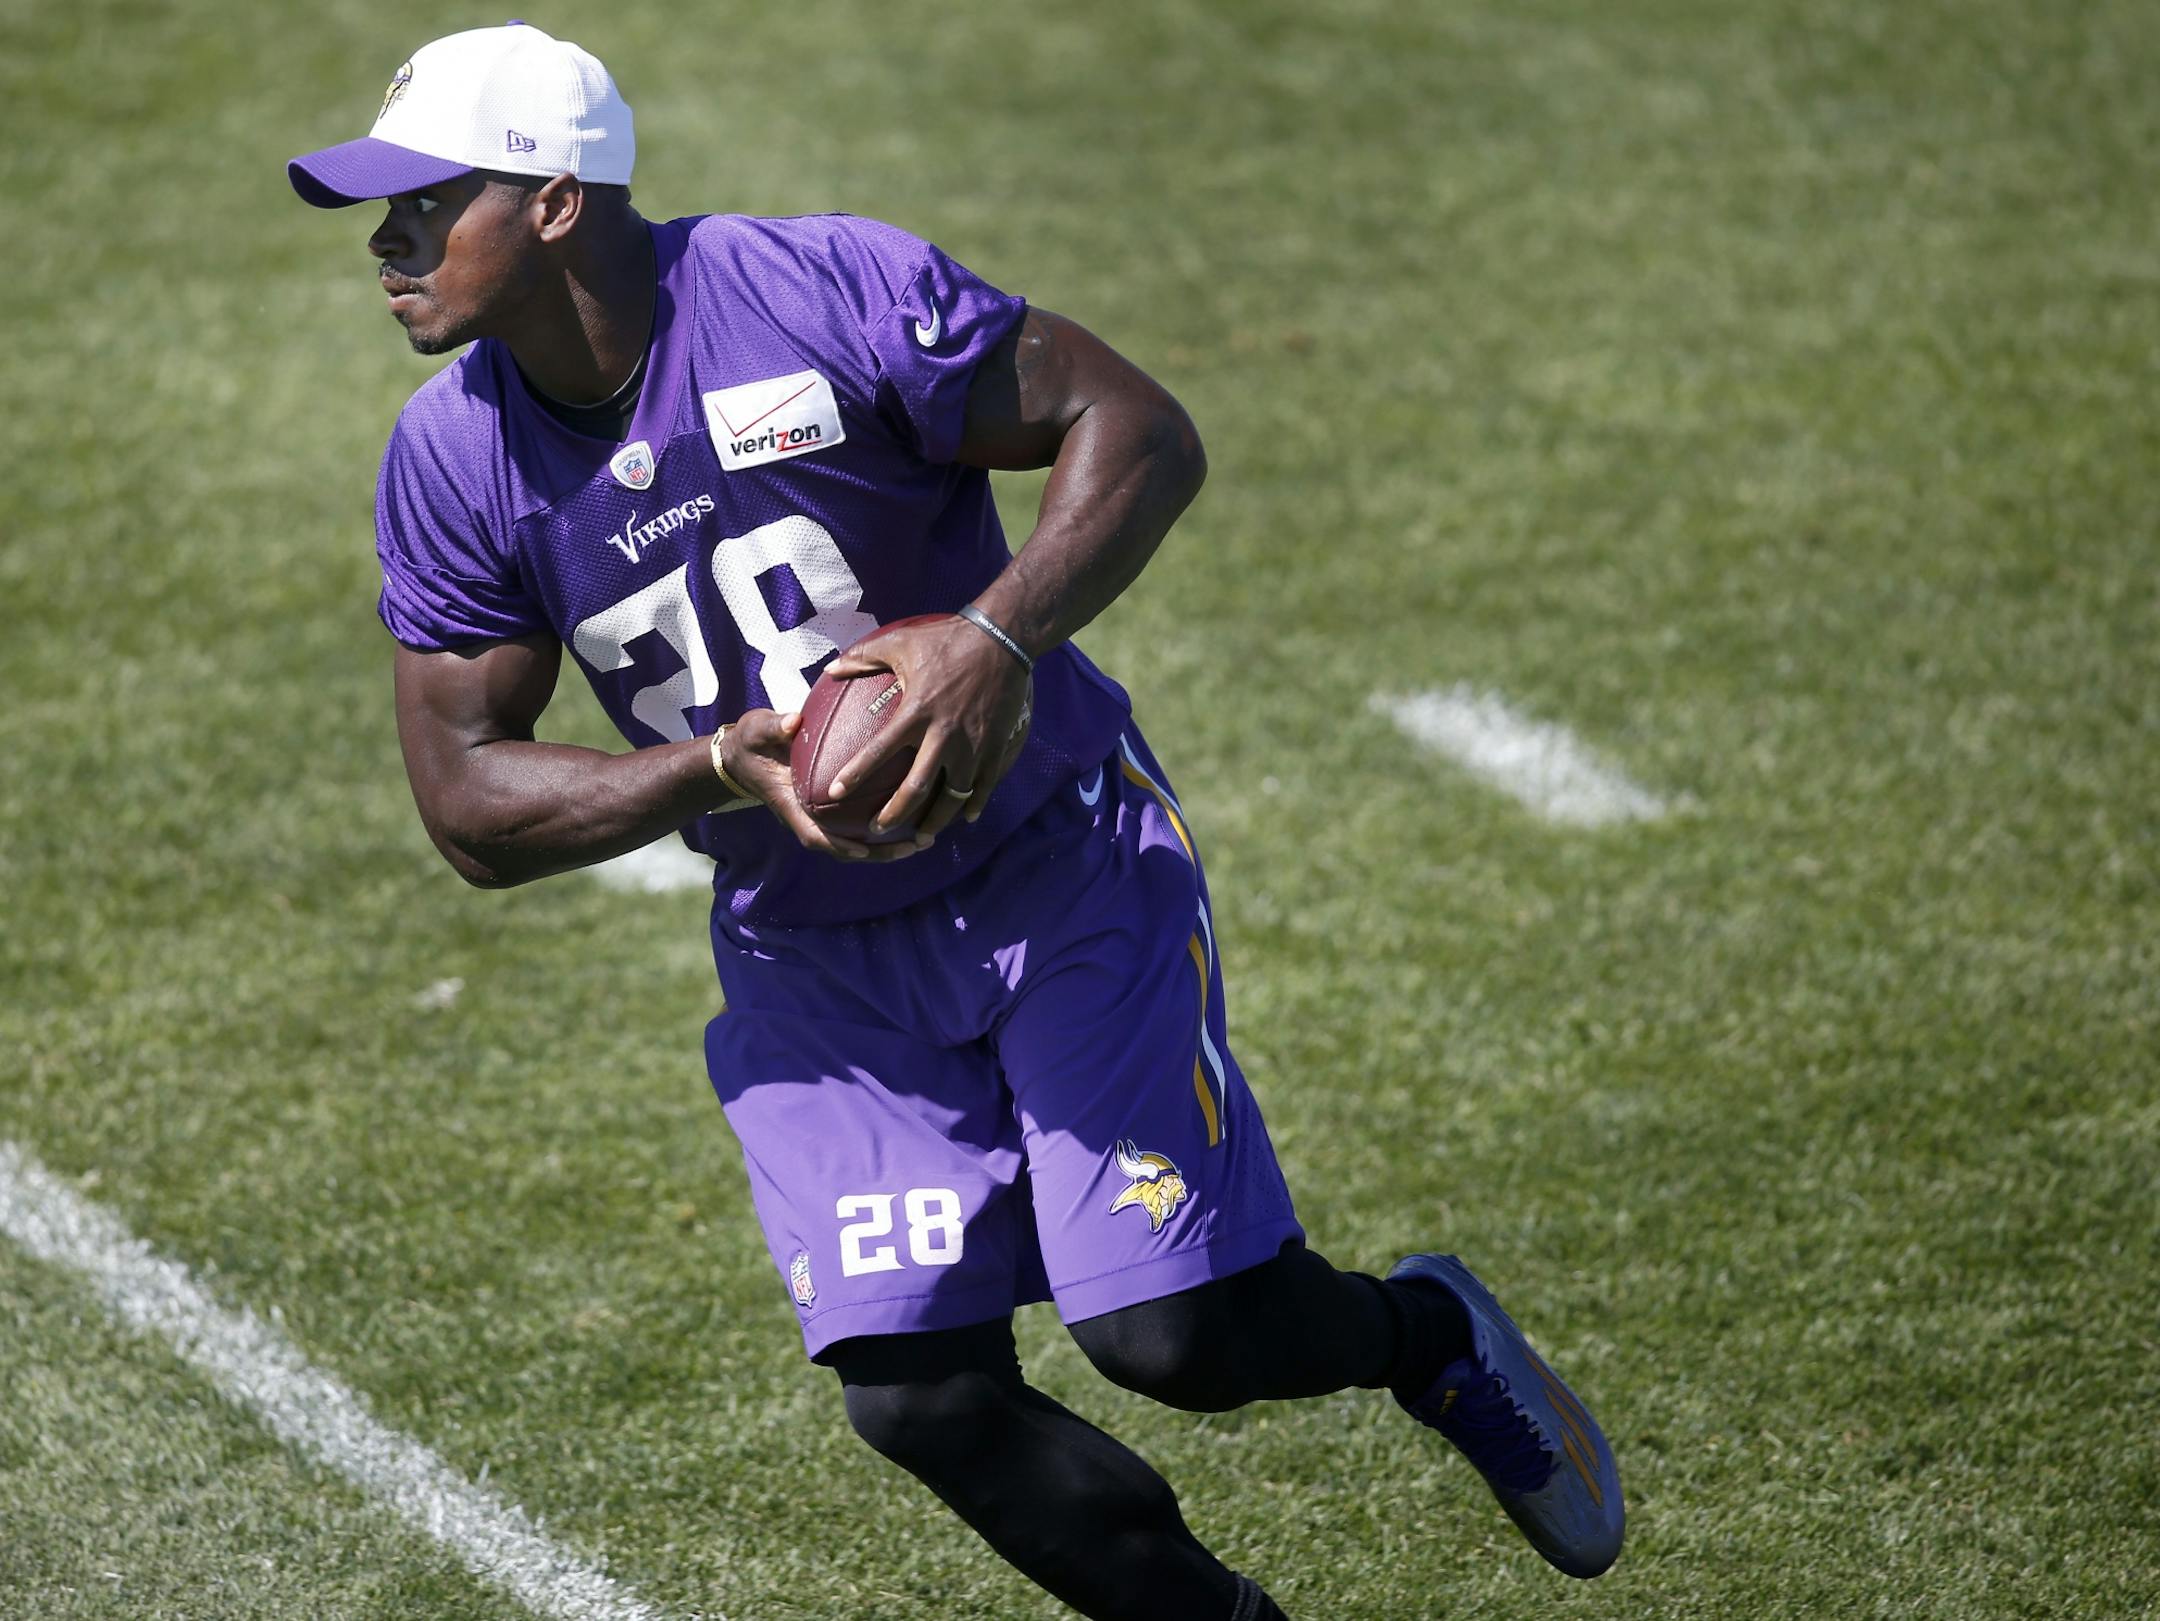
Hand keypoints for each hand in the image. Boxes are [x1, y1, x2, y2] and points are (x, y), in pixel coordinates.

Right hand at [720, 708, 926, 862]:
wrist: (744, 753)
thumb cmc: (753, 743)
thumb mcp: (757, 731)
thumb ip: (774, 728)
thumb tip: (793, 722)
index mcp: (791, 805)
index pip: (815, 835)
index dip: (840, 846)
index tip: (865, 850)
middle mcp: (809, 817)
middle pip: (845, 848)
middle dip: (880, 853)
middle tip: (915, 846)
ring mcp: (820, 815)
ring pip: (856, 841)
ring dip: (888, 845)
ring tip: (925, 839)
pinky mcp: (831, 807)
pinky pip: (859, 822)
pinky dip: (884, 825)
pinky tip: (914, 812)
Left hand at [825, 614, 1033, 842]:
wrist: (1003, 639)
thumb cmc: (947, 639)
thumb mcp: (900, 642)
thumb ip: (862, 657)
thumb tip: (829, 671)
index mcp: (916, 713)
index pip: (878, 751)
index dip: (855, 774)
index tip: (836, 793)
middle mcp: (943, 736)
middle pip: (917, 788)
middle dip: (895, 813)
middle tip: (879, 829)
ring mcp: (972, 745)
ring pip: (953, 796)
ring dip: (936, 820)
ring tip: (922, 836)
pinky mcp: (996, 746)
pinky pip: (984, 785)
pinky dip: (974, 805)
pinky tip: (964, 818)